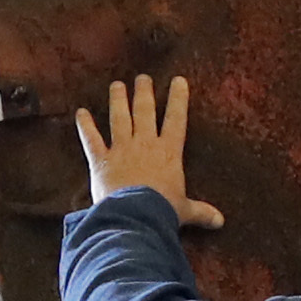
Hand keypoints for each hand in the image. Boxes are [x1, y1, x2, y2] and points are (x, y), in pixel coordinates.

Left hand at [75, 75, 227, 232]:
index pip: (176, 119)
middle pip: (144, 111)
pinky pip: (91, 139)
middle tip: (142, 78)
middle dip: (144, 93)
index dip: (178, 99)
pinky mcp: (101, 161)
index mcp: (169, 152)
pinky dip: (85, 126)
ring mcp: (121, 149)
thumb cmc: (163, 211)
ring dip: (118, 100)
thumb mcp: (184, 211)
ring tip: (116, 85)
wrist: (135, 216)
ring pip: (119, 118)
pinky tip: (80, 112)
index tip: (178, 80)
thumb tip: (220, 222)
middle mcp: (145, 144)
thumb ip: (201, 211)